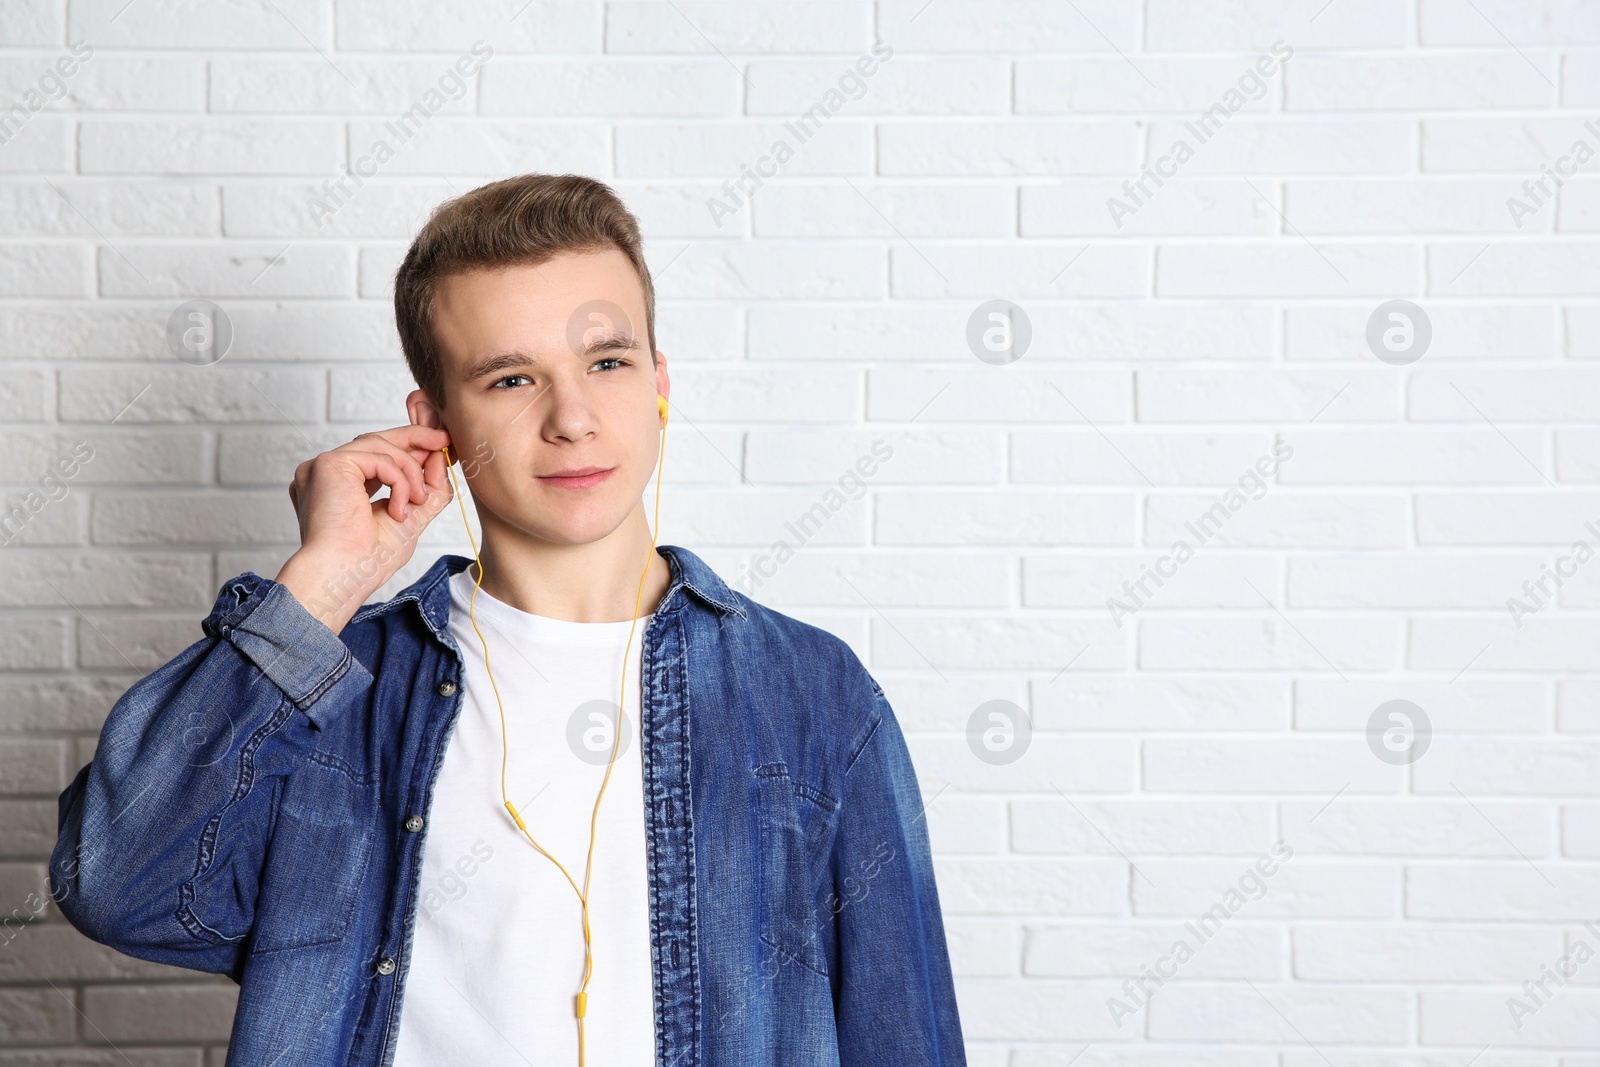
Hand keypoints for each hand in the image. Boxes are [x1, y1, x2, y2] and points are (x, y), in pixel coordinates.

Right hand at [274, 425, 454, 631]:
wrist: (346, 575)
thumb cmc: (368, 560)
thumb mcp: (410, 518)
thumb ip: (426, 489)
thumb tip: (440, 458)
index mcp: (338, 485)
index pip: (374, 454)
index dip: (408, 447)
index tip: (439, 446)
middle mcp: (326, 472)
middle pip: (375, 441)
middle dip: (415, 439)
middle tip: (444, 441)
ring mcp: (324, 466)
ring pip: (380, 446)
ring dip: (410, 472)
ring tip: (419, 499)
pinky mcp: (330, 464)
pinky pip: (379, 457)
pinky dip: (399, 480)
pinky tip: (401, 508)